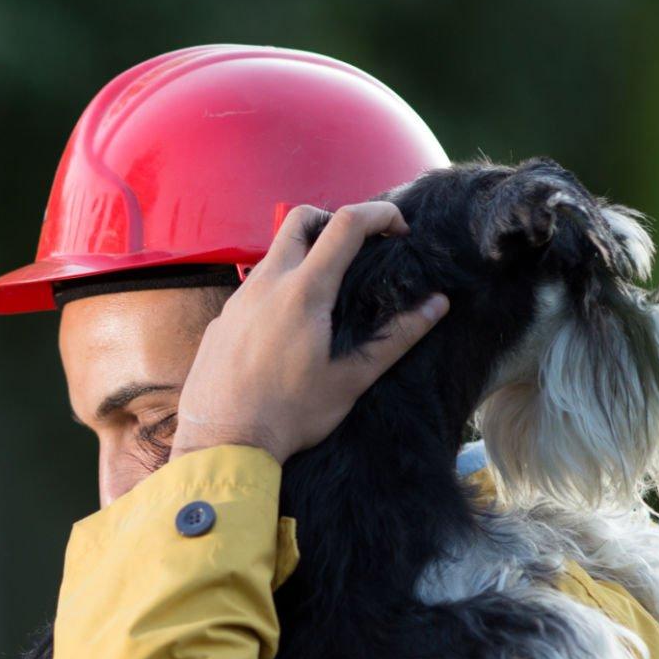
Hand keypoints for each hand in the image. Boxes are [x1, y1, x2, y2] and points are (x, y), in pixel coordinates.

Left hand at [170, 201, 447, 464]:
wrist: (221, 443)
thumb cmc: (289, 415)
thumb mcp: (351, 380)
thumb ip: (396, 338)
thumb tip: (437, 305)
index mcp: (304, 291)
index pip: (346, 224)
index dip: (380, 214)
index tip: (399, 229)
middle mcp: (266, 284)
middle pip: (301, 219)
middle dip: (334, 219)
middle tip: (357, 250)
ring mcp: (238, 300)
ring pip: (273, 254)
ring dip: (304, 257)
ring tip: (327, 295)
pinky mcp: (221, 320)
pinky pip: (253, 289)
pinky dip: (278, 290)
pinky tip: (288, 331)